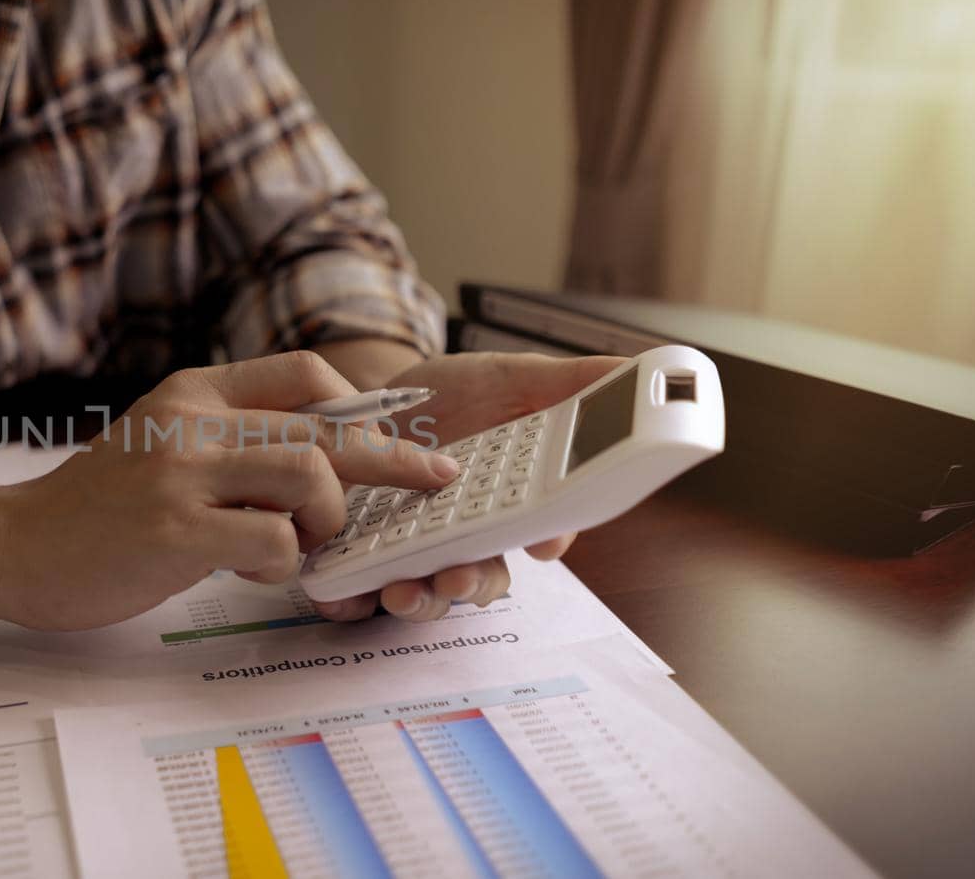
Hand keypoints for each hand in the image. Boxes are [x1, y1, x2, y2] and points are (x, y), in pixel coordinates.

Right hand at [0, 351, 464, 630]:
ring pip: (308, 476)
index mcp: (194, 392)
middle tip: (436, 477)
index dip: (363, 403)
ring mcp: (180, 473)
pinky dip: (284, 563)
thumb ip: (228, 436)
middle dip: (392, 458)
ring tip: (303, 546)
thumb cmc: (96, 507)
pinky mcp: (173, 531)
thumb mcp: (161, 443)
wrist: (12, 544)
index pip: (303, 372)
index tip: (398, 435)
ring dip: (327, 518)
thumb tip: (319, 453)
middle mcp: (191, 420)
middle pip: (323, 426)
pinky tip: (253, 572)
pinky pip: (271, 540)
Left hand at [312, 351, 626, 623]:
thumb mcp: (510, 377)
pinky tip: (338, 593)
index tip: (541, 546)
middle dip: (473, 586)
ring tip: (401, 591)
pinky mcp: (361, 554)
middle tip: (459, 577)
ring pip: (426, 593)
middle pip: (482, 579)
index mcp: (512, 502)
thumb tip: (636, 373)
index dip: (544, 544)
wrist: (368, 395)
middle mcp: (467, 536)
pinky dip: (350, 596)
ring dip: (418, 600)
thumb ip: (568, 382)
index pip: (540, 533)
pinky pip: (360, 589)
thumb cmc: (449, 396)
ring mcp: (414, 549)